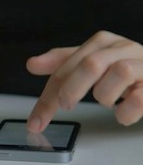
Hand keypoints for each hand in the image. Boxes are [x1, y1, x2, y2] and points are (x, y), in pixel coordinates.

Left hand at [26, 30, 142, 132]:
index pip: (66, 66)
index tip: (36, 122)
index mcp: (102, 42)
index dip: (48, 96)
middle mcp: (123, 48)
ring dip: (106, 96)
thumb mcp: (92, 63)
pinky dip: (126, 111)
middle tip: (67, 105)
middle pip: (91, 64)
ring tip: (108, 101)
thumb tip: (32, 64)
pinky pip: (140, 98)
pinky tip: (122, 113)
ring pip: (120, 73)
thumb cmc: (125, 68)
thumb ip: (62, 64)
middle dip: (73, 89)